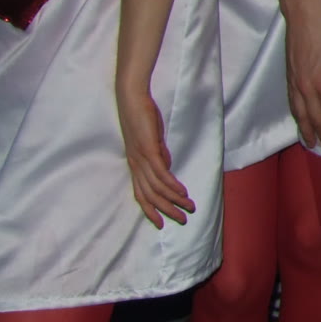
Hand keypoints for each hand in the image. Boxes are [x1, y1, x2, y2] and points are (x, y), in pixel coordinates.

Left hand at [115, 77, 194, 227]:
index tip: (161, 223)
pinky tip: (182, 192)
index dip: (150, 210)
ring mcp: (141, 158)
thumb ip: (159, 154)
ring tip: (189, 207)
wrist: (131, 98)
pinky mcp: (148, 149)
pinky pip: (161, 172)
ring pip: (157, 187)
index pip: (141, 194)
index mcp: (135, 165)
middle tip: (182, 220)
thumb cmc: (140, 116)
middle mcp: (136, 165)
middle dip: (166, 211)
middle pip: (150, 196)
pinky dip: (171, 185)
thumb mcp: (151, 140)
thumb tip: (167, 166)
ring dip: (174, 200)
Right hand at [285, 2, 320, 155]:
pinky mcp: (289, 78)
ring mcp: (295, 84)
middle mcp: (307, 89)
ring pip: (301, 116)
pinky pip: (293, 105)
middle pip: (316, 121)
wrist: (305, 17)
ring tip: (313, 145)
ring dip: (308, 133)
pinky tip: (301, 122)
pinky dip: (297, 118)